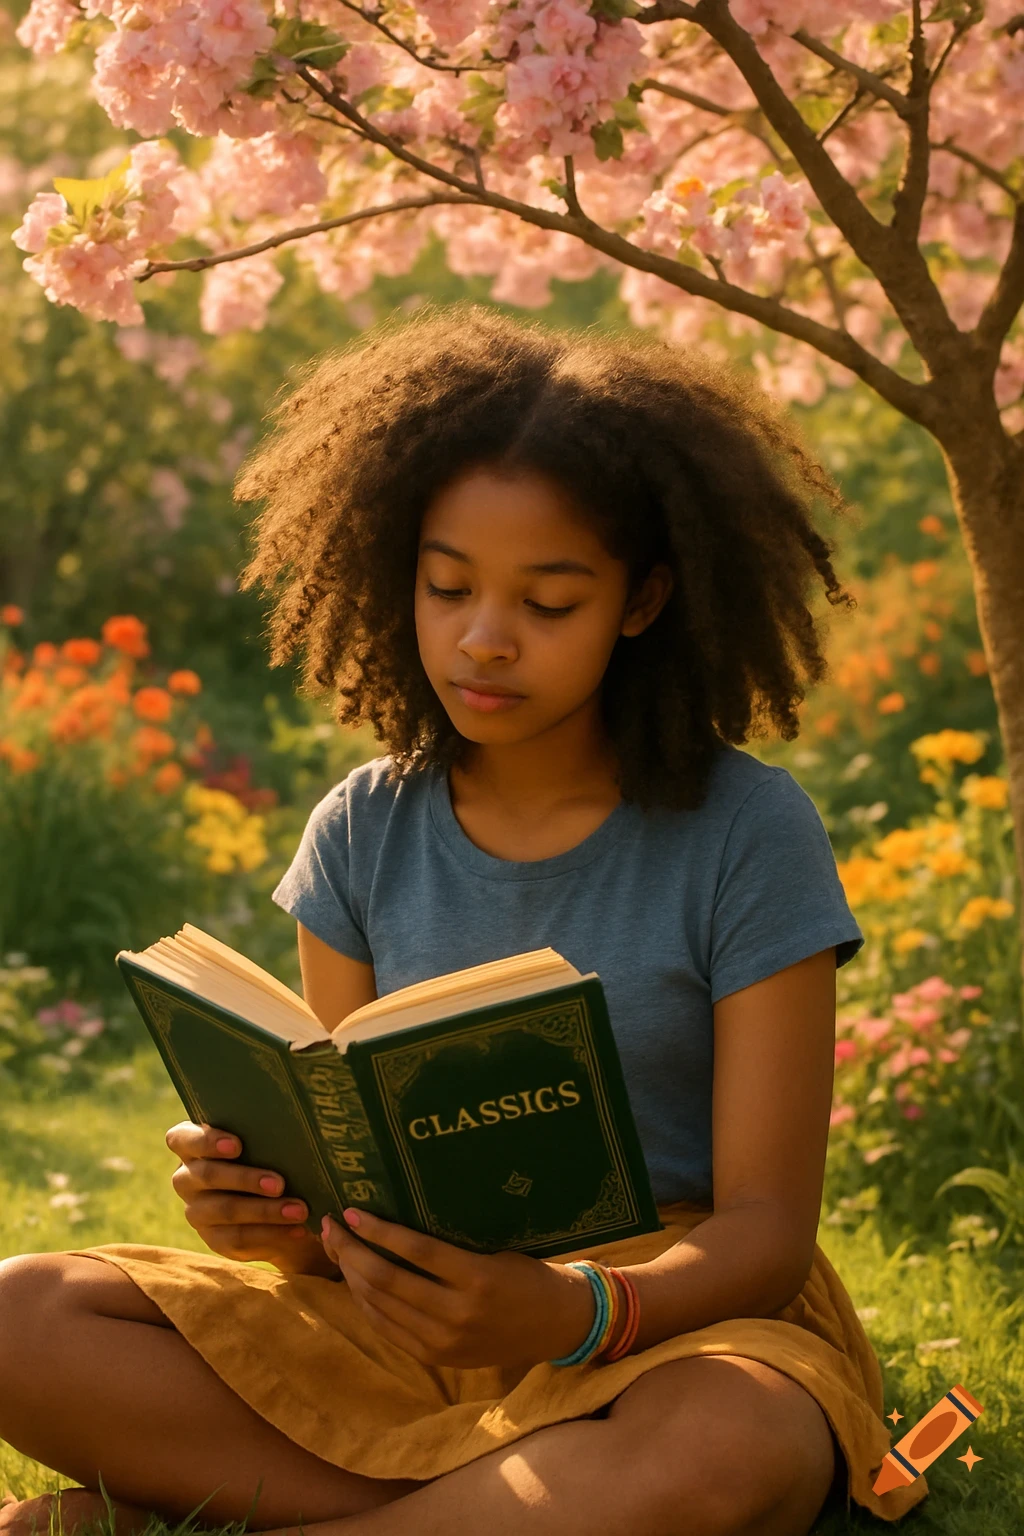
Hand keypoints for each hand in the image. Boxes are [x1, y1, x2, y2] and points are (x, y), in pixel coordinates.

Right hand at [165, 1121, 337, 1277]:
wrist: (273, 1203)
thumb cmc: (266, 1156)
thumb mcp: (261, 1143)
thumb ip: (262, 1135)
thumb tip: (293, 1128)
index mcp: (191, 1145)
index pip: (181, 1138)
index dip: (206, 1141)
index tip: (238, 1145)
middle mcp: (187, 1178)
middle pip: (207, 1175)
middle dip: (246, 1179)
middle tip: (280, 1183)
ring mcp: (197, 1211)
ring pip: (226, 1210)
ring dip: (265, 1211)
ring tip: (299, 1210)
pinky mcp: (214, 1239)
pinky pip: (238, 1238)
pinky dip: (271, 1234)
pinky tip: (297, 1230)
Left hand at [321, 1206, 601, 1368]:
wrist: (555, 1325)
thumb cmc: (526, 1274)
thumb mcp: (496, 1250)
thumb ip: (451, 1245)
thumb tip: (398, 1217)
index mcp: (478, 1278)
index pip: (416, 1251)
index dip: (379, 1230)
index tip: (352, 1211)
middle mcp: (458, 1313)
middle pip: (388, 1280)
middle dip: (351, 1250)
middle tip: (331, 1226)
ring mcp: (444, 1341)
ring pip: (381, 1305)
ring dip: (352, 1276)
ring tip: (337, 1249)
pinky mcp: (437, 1358)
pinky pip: (388, 1329)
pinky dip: (366, 1304)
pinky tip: (355, 1282)